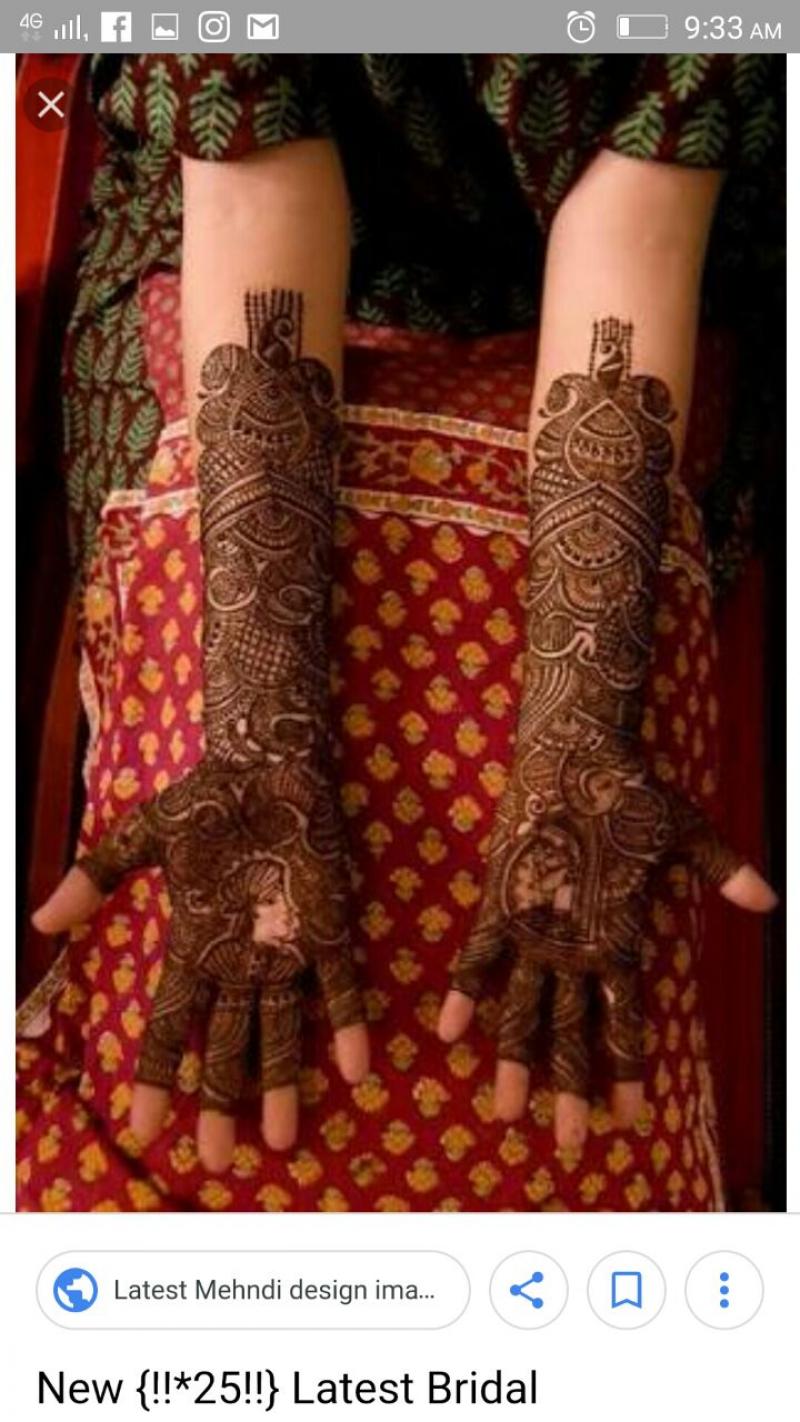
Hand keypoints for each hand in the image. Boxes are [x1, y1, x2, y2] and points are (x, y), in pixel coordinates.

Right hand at [33, 755, 368, 1171]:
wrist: (266, 765)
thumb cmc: (205, 799)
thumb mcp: (143, 837)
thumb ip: (97, 877)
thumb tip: (41, 918)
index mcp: (193, 947)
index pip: (167, 1027)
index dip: (155, 1077)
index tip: (145, 1126)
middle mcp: (238, 963)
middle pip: (225, 1047)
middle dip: (221, 1104)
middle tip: (217, 1161)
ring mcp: (285, 951)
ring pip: (282, 1032)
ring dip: (283, 1084)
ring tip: (283, 1139)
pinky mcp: (328, 927)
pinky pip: (338, 986)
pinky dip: (347, 1025)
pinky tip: (354, 1070)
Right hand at [438, 740, 775, 1150]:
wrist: (574, 752)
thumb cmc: (633, 792)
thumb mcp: (688, 835)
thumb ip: (725, 873)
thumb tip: (770, 902)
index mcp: (622, 939)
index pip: (627, 1024)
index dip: (627, 1073)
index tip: (629, 1118)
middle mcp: (575, 947)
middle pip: (571, 1036)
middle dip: (571, 1094)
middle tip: (569, 1144)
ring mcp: (532, 927)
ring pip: (520, 1012)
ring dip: (513, 1065)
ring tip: (505, 1113)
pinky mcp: (497, 901)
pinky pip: (474, 958)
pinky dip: (462, 994)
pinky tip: (447, 1034)